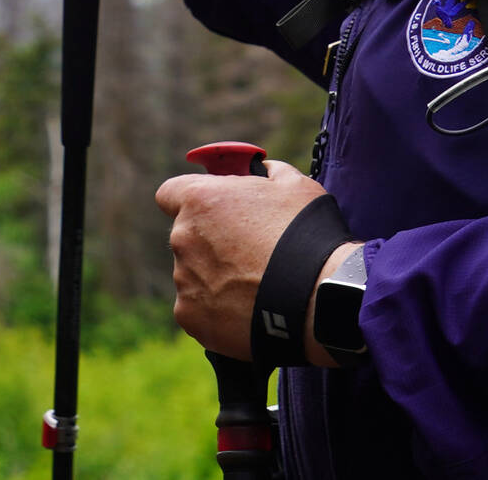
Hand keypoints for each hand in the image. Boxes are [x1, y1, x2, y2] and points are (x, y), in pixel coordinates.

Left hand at [155, 160, 355, 364]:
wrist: (317, 298)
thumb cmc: (305, 235)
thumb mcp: (294, 185)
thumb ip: (268, 173)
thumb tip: (263, 171)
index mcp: (200, 200)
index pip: (171, 193)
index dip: (190, 200)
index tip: (211, 209)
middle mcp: (183, 238)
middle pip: (187, 236)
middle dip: (211, 242)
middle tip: (248, 253)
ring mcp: (184, 281)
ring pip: (193, 275)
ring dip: (216, 277)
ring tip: (256, 286)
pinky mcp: (191, 316)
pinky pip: (199, 309)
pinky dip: (217, 310)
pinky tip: (248, 310)